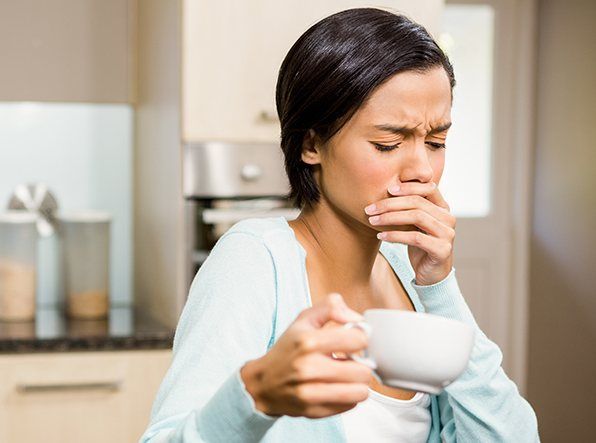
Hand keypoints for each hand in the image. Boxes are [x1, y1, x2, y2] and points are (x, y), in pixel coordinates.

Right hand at [240, 293, 371, 417]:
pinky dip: (348, 397)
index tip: (353, 341)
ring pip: (360, 392)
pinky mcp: (313, 411)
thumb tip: (356, 318)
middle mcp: (308, 368)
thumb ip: (331, 307)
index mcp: (308, 341)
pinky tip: (337, 388)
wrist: (262, 383)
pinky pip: (350, 406)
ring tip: (347, 376)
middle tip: (350, 361)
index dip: (360, 338)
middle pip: (363, 370)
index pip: (358, 340)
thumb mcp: (304, 319)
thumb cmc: (287, 350)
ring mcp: (310, 392)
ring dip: (358, 383)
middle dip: (361, 364)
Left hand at [365, 182, 455, 285]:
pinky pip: (415, 238)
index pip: (428, 188)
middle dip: (390, 204)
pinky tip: (382, 235)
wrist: (431, 274)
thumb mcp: (415, 224)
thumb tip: (386, 190)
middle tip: (370, 209)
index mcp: (443, 208)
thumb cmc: (421, 245)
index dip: (408, 186)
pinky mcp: (442, 250)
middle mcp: (448, 218)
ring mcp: (447, 234)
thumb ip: (409, 208)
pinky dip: (395, 235)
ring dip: (390, 218)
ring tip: (373, 221)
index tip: (388, 189)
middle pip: (418, 202)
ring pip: (416, 217)